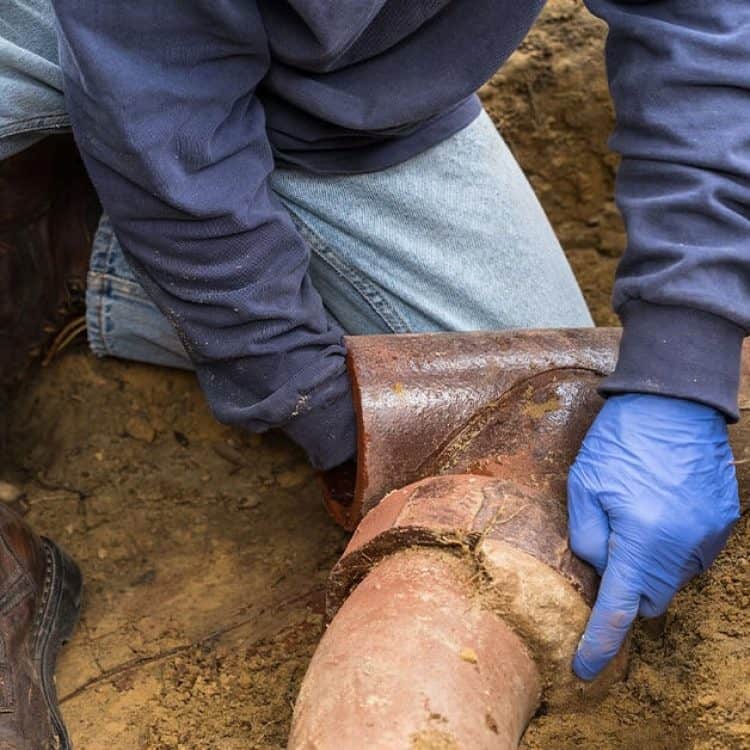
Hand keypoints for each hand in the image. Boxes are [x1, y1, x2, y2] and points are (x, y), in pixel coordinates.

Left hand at [568, 393, 739, 679]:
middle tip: (609, 547)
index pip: (617, 609)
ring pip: (671, 577)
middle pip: (649, 598)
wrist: (673, 401)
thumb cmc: (620, 439)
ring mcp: (708, 535)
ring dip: (650, 565)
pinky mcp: (723, 521)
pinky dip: (672, 546)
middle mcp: (680, 546)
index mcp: (640, 539)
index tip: (584, 669)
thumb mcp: (583, 483)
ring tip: (636, 516)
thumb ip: (586, 537)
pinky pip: (693, 553)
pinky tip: (660, 509)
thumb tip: (599, 570)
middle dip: (625, 589)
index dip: (599, 645)